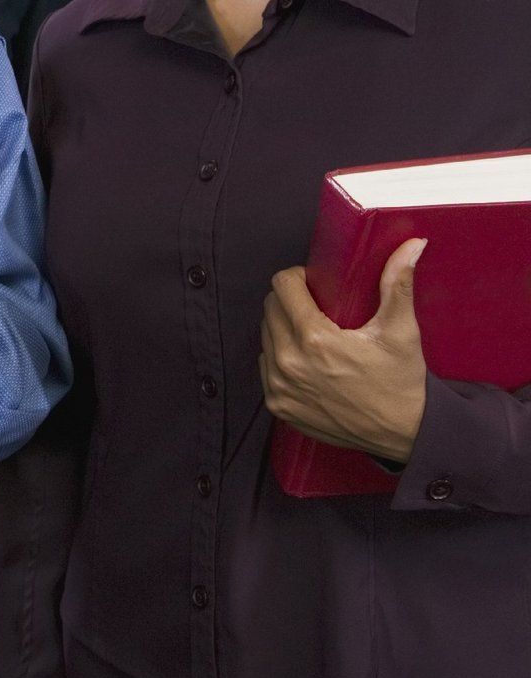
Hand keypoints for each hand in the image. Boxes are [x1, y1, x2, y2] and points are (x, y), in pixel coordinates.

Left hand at [260, 238, 428, 463]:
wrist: (404, 433)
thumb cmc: (402, 381)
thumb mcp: (402, 331)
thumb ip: (397, 284)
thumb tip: (412, 244)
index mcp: (315, 339)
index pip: (281, 286)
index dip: (297, 279)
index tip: (313, 285)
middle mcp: (289, 363)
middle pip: (270, 309)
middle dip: (290, 302)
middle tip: (316, 308)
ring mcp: (279, 386)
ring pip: (265, 336)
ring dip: (283, 329)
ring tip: (312, 334)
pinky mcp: (278, 405)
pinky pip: (265, 366)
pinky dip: (280, 357)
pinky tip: (306, 360)